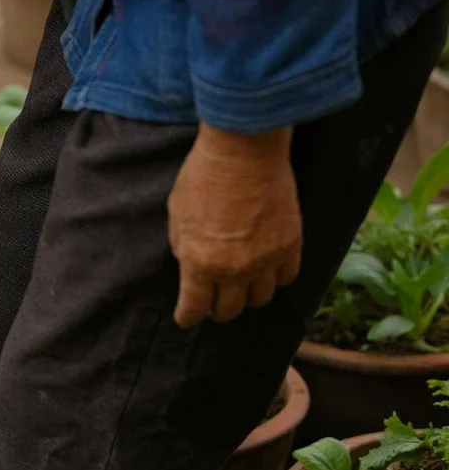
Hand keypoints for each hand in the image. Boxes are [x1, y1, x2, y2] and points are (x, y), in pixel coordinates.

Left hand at [168, 123, 301, 327]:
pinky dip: (275, 280)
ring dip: (247, 298)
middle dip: (216, 310)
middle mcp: (235, 269)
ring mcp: (266, 259)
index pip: (195, 308)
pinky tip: (266, 271)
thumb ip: (183, 247)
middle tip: (211, 302)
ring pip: (260, 300)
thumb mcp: (177, 214)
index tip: (186, 318)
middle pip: (229, 310)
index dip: (188, 316)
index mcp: (200, 262)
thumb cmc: (202, 177)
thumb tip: (190, 265)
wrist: (243, 151)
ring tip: (239, 287)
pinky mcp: (291, 245)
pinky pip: (286, 278)